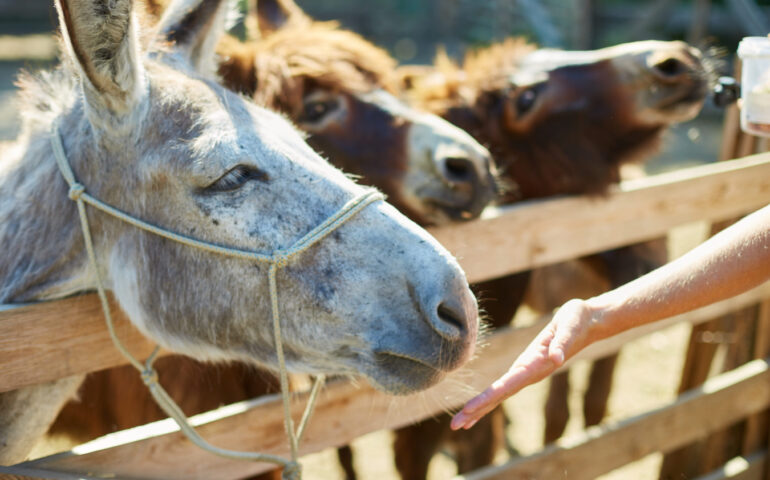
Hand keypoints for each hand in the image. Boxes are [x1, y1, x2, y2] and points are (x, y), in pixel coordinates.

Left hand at [451, 298, 598, 429]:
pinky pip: (505, 385)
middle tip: (455, 425)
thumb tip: (555, 358)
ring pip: (500, 394)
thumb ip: (562, 344)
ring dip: (480, 408)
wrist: (587, 322)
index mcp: (535, 366)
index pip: (506, 385)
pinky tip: (480, 406)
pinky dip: (490, 397)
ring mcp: (528, 372)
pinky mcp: (527, 366)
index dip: (486, 398)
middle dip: (477, 410)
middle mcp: (530, 373)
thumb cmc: (576, 321)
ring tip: (461, 422)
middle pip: (499, 395)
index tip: (468, 410)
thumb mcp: (570, 328)